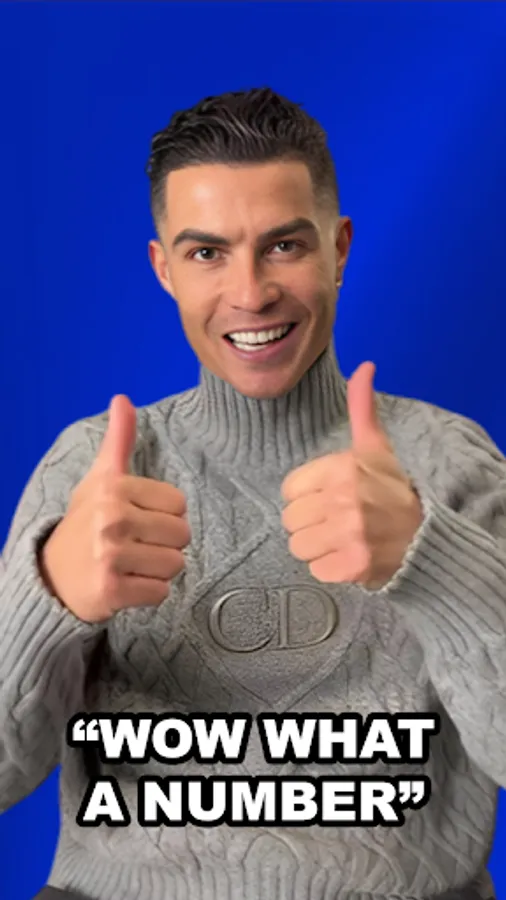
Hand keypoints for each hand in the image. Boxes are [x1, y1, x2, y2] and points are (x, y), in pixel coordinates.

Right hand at [40, 395, 189, 622]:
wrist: (52, 574)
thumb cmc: (86, 522)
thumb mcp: (101, 477)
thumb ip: (119, 440)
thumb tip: (123, 398)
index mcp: (114, 488)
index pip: (180, 504)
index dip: (164, 515)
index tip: (138, 519)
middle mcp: (111, 519)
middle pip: (182, 535)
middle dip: (165, 544)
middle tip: (136, 546)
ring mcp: (109, 556)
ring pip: (175, 565)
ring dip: (158, 570)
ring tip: (131, 565)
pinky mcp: (110, 590)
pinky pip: (160, 592)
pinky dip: (148, 594)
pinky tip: (126, 584)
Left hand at [281, 362, 422, 588]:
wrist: (426, 535)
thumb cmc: (392, 489)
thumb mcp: (376, 447)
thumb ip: (361, 408)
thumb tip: (364, 366)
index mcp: (341, 468)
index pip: (289, 490)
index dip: (306, 496)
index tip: (329, 498)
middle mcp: (343, 500)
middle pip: (290, 521)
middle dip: (310, 524)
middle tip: (337, 521)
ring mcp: (348, 534)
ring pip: (299, 547)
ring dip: (317, 548)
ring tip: (342, 539)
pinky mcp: (352, 565)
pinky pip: (315, 570)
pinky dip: (330, 568)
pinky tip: (350, 556)